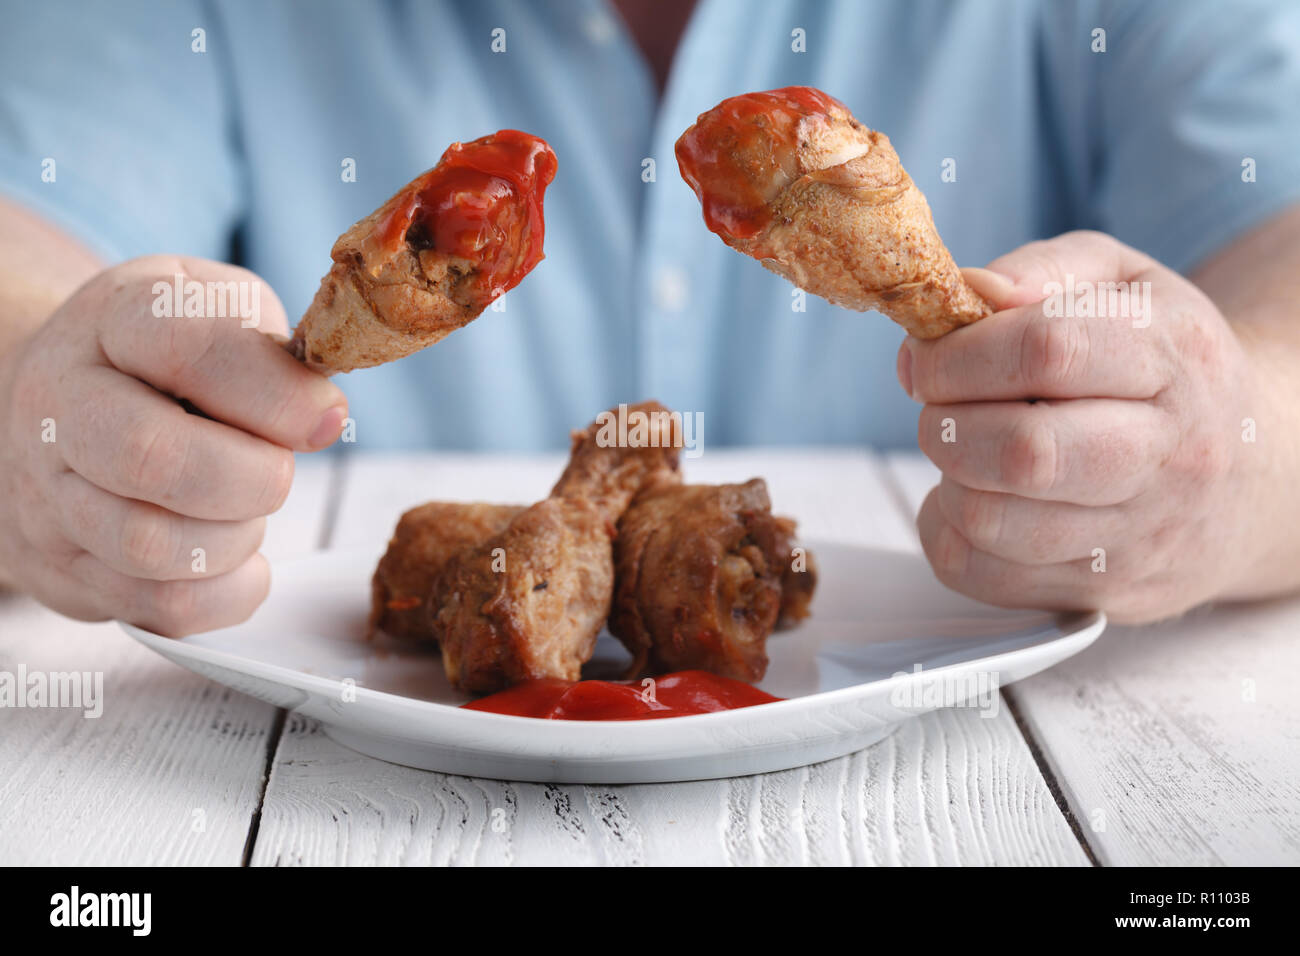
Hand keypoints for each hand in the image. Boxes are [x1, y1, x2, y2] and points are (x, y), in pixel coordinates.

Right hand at [0, 256, 346, 634]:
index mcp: (112, 321)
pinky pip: (160, 608)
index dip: (274, 393)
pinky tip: (235, 557)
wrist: (59, 398)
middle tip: (281, 473)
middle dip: (252, 478)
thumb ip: (276, 353)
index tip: (328, 418)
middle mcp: (60, 405)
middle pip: (152, 458)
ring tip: (248, 510)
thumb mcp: (221, 314)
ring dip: (236, 539)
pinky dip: (226, 592)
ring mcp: (47, 495)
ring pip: (152, 546)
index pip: (187, 348)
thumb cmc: (164, 358)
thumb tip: (323, 416)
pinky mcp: (60, 569)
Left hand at [898, 231, 1269, 622]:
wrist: (1255, 471)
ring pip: (992, 522)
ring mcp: (1139, 535)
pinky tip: (975, 498)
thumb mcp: (1126, 282)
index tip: (924, 359)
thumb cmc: (1168, 366)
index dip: (957, 355)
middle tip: (937, 409)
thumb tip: (968, 295)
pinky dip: (948, 533)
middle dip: (944, 424)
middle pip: (1022, 452)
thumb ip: (1042, 270)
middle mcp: (1167, 454)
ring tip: (964, 452)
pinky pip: (980, 574)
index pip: (1046, 351)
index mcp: (1171, 357)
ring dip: (947, 480)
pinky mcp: (1106, 592)